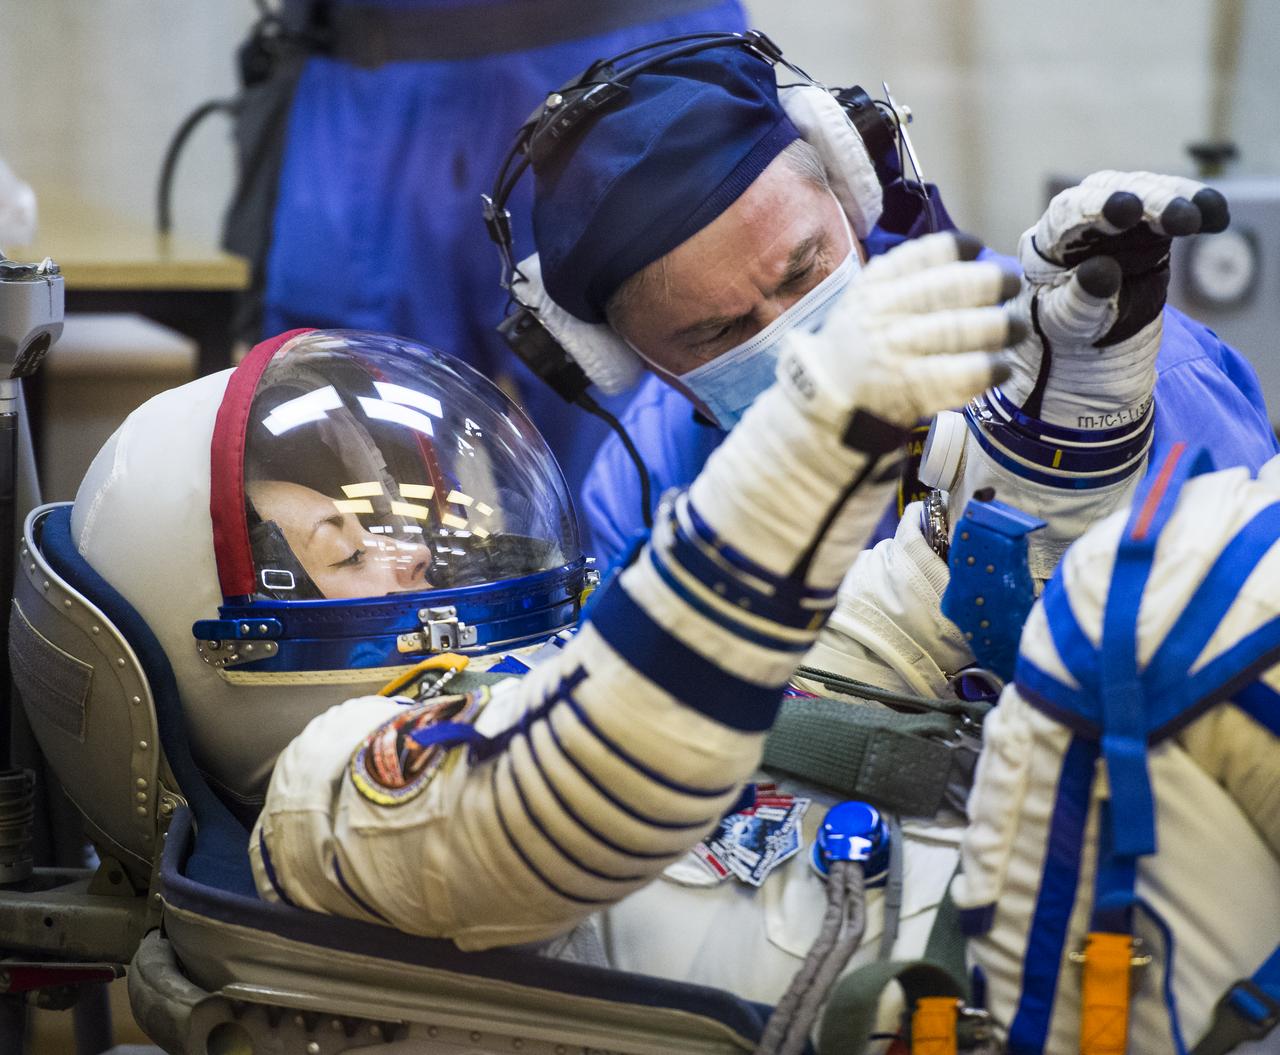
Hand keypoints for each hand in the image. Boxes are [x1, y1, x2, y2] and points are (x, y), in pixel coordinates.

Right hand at [775, 232, 1021, 447]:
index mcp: (873, 288)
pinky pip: (958, 374)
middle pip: (948, 288)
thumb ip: (908, 282)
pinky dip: (986, 369)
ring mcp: (896, 352)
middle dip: (990, 282)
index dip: (955, 247)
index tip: (975, 248)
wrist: (825, 399)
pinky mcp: (909, 389)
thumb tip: (974, 265)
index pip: (920, 255)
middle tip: (1012, 284)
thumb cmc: (857, 347)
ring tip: (1016, 329)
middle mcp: (884, 314)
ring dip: (998, 327)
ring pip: (958, 329)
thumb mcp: (866, 302)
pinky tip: (1001, 368)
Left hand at [1003, 171, 1228, 426]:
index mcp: (1048, 240)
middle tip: (1182, 216)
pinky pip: (1172, 211)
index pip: (1072, 213)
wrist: (1084, 348)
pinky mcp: (1147, 229)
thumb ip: (1080, 298)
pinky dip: (1196, 208)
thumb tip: (1103, 269)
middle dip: (1149, 201)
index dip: (1099, 208)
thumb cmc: (1064, 333)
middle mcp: (1081, 219)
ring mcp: (1116, 220)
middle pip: (1114, 192)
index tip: (1127, 209)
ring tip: (1203, 214)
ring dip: (1178, 200)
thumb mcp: (1066, 323)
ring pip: (1147, 193)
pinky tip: (1217, 216)